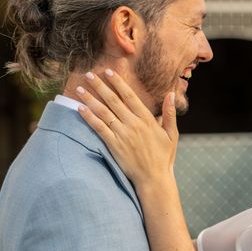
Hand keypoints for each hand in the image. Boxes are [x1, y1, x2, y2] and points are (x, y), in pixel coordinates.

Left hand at [76, 69, 177, 186]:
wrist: (154, 178)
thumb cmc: (163, 157)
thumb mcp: (171, 134)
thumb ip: (169, 113)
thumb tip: (171, 94)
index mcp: (147, 120)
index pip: (130, 96)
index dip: (118, 83)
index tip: (109, 72)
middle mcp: (133, 124)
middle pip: (113, 100)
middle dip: (100, 86)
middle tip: (89, 74)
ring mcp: (123, 135)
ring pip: (103, 112)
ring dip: (90, 99)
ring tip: (80, 88)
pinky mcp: (114, 146)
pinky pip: (99, 128)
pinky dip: (89, 117)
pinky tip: (80, 108)